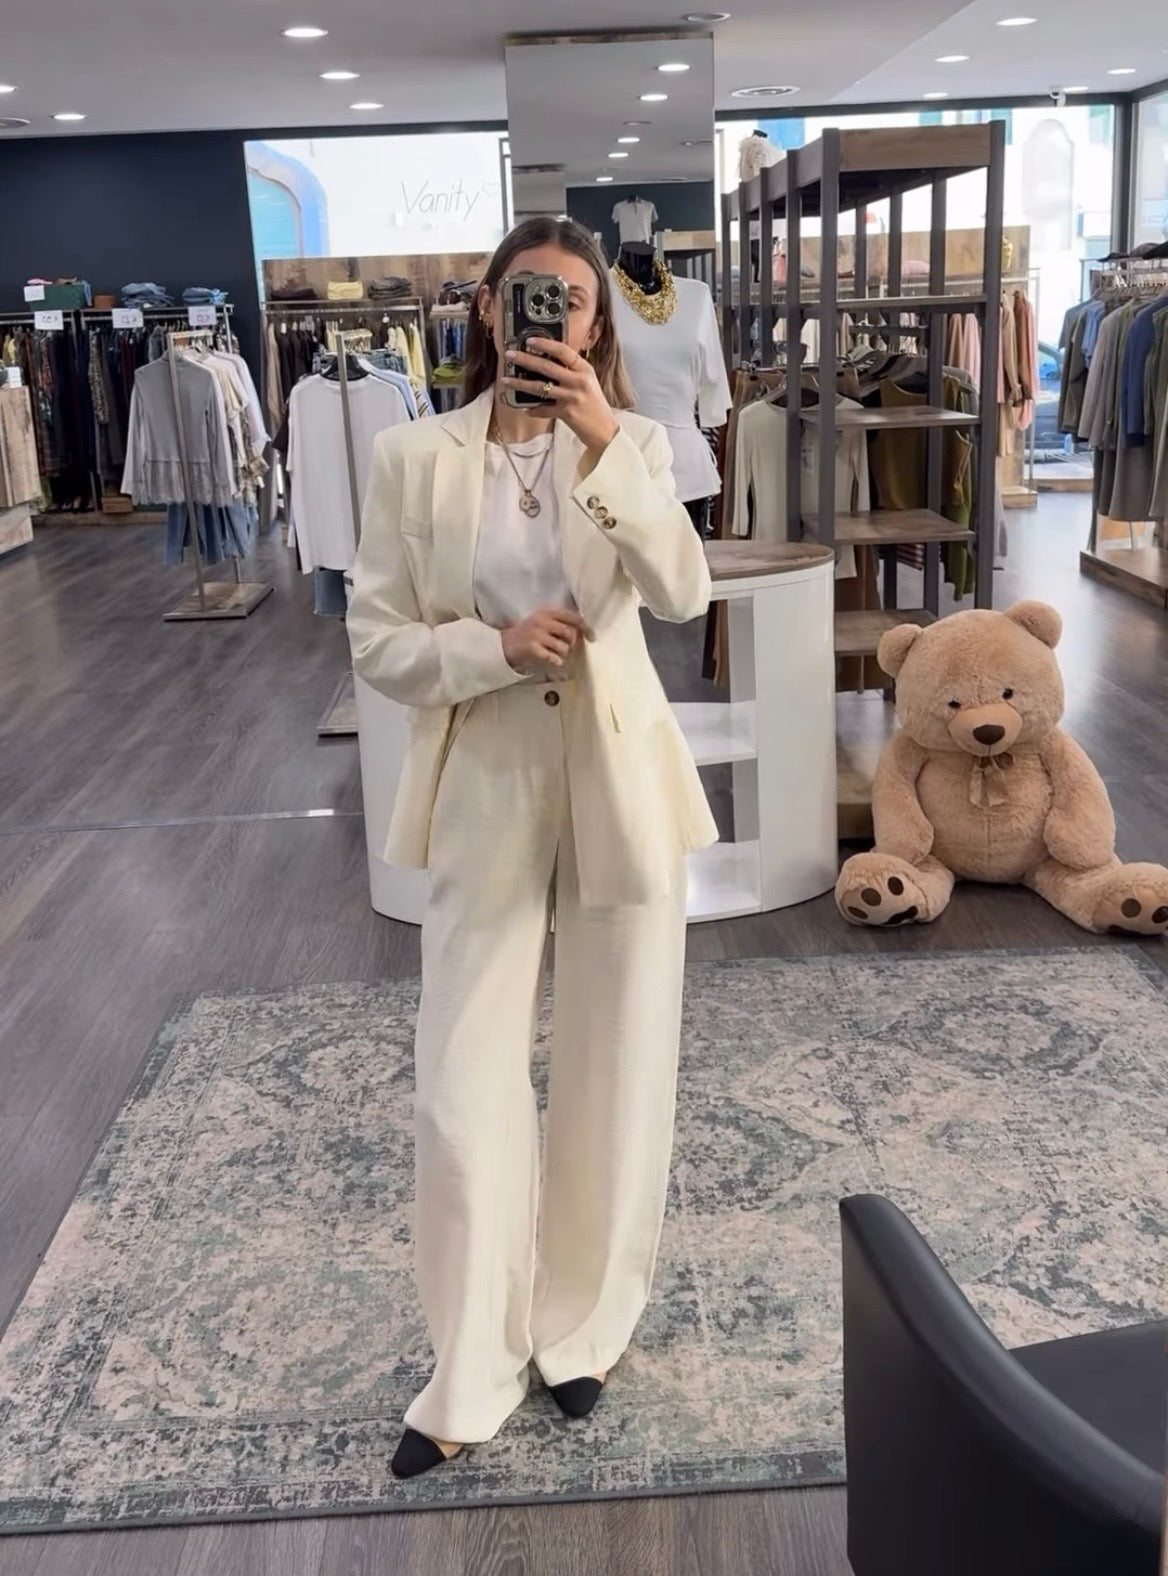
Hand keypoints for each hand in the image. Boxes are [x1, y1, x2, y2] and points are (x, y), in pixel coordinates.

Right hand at [501, 607, 591, 673]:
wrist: (505, 644)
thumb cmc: (528, 633)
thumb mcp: (542, 621)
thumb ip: (559, 622)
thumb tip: (582, 631)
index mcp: (547, 612)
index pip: (572, 617)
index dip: (585, 627)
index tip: (591, 637)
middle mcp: (542, 621)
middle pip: (570, 633)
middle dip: (571, 643)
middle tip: (566, 647)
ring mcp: (537, 634)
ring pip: (563, 647)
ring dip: (563, 653)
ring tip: (555, 653)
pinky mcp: (532, 648)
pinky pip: (553, 657)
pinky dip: (556, 660)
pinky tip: (552, 660)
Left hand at [502, 338, 619, 457]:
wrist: (604, 429)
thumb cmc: (594, 403)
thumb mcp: (587, 380)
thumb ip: (571, 370)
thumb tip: (546, 360)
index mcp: (584, 369)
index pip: (563, 351)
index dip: (545, 344)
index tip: (529, 340)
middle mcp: (578, 381)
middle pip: (547, 367)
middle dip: (525, 360)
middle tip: (509, 355)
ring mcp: (571, 398)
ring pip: (540, 388)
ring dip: (520, 384)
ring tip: (505, 380)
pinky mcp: (566, 413)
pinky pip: (543, 410)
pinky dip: (533, 409)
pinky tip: (524, 408)